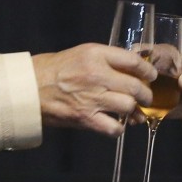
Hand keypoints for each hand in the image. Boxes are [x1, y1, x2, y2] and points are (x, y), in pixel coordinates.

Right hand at [32, 43, 155, 136]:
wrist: (30, 88)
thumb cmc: (55, 69)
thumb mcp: (83, 53)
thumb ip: (108, 59)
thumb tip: (133, 68)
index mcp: (96, 55)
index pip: (133, 61)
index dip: (147, 70)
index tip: (150, 75)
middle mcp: (96, 75)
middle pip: (135, 87)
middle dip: (146, 94)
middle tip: (145, 96)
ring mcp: (92, 98)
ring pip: (129, 107)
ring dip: (134, 111)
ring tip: (134, 111)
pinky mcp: (85, 118)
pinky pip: (114, 128)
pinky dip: (119, 128)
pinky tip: (116, 123)